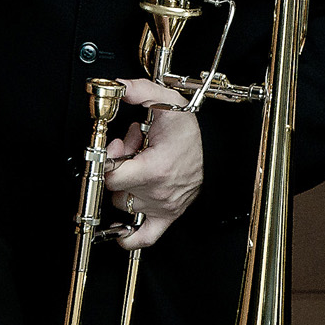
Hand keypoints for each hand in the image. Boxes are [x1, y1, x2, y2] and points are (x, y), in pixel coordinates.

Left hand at [102, 78, 205, 248]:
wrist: (217, 150)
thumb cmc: (190, 132)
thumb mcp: (167, 102)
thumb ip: (139, 90)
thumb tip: (117, 86)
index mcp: (156, 169)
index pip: (110, 175)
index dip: (107, 159)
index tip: (116, 148)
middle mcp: (158, 192)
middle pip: (115, 188)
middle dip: (118, 167)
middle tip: (132, 152)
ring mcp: (163, 207)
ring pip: (124, 204)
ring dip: (126, 187)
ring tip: (140, 169)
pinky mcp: (167, 216)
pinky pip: (145, 238)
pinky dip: (130, 238)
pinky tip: (120, 233)